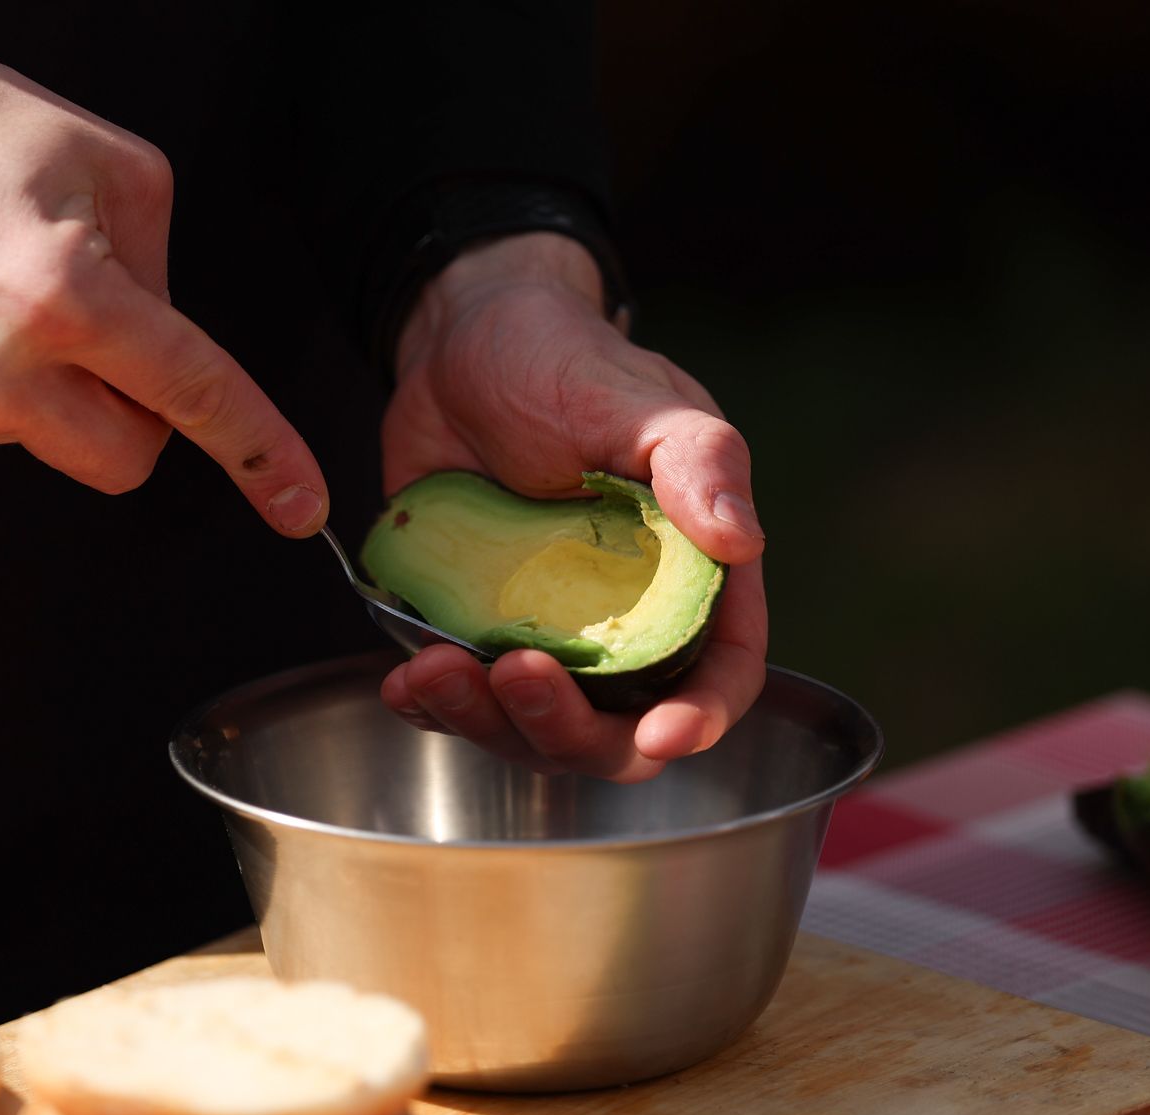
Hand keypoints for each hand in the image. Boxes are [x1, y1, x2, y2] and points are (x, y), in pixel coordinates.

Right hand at [0, 4, 326, 534]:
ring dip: (69, 394)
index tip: (298, 502)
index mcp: (63, 295)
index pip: (192, 395)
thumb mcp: (108, 163)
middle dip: (143, 414)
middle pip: (126, 459)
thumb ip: (163, 268)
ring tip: (16, 298)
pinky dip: (10, 387)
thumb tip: (172, 343)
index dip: (260, 453)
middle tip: (114, 334)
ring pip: (60, 446)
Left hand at [378, 232, 767, 781]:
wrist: (461, 345)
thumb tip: (743, 540)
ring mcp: (546, 633)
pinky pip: (460, 700)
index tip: (664, 735)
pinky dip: (433, 706)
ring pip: (529, 729)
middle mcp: (622, 623)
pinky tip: (406, 681)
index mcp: (688, 576)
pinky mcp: (473, 629)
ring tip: (435, 670)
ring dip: (486, 721)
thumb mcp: (640, 400)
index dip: (699, 718)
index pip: (718, 674)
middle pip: (617, 731)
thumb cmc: (567, 360)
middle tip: (517, 674)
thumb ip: (699, 463)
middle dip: (569, 728)